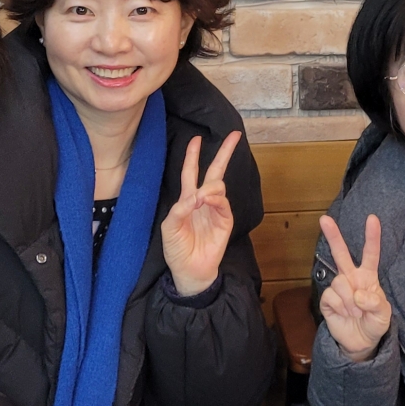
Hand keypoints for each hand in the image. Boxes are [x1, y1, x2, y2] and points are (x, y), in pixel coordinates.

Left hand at [159, 131, 241, 294]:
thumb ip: (180, 208)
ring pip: (218, 186)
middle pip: (215, 171)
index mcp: (187, 200)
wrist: (189, 270)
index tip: (197, 138)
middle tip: (235, 135)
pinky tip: (206, 202)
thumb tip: (196, 194)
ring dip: (210, 187)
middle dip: (224, 153)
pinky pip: (223, 203)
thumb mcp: (169, 227)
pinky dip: (215, 199)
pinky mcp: (225, 221)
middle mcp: (203, 201)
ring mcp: (216, 210)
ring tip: (201, 199)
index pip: (191, 172)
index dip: (193, 155)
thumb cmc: (177, 249)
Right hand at [318, 214, 391, 362]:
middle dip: (333, 236)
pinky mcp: (327, 300)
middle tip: (324, 219)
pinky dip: (341, 307)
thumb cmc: (374, 323)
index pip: (370, 254)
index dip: (372, 237)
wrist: (361, 343)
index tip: (372, 219)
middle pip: (341, 254)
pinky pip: (331, 296)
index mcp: (368, 277)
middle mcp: (351, 278)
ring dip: (350, 300)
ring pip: (339, 281)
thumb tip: (358, 294)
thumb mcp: (384, 314)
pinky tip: (345, 314)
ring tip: (356, 313)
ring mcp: (338, 288)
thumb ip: (375, 302)